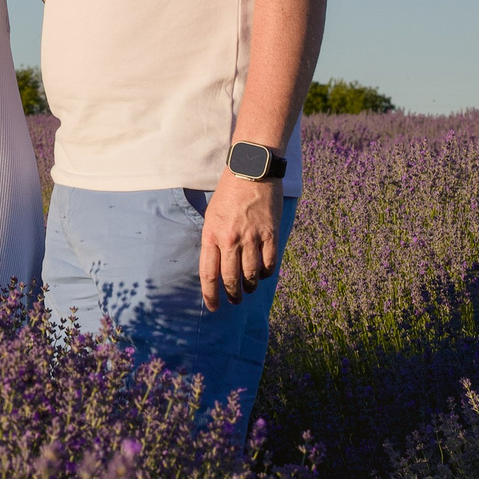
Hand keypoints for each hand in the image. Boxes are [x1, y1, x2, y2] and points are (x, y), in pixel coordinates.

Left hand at [198, 171, 282, 309]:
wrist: (251, 172)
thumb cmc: (228, 193)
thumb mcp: (212, 215)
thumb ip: (213, 239)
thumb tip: (217, 264)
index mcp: (211, 234)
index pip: (208, 273)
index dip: (210, 294)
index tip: (213, 306)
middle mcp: (230, 239)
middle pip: (230, 278)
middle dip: (232, 294)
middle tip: (234, 300)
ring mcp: (251, 238)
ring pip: (251, 274)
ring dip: (249, 285)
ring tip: (248, 288)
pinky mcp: (270, 234)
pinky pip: (269, 263)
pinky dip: (266, 272)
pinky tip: (263, 273)